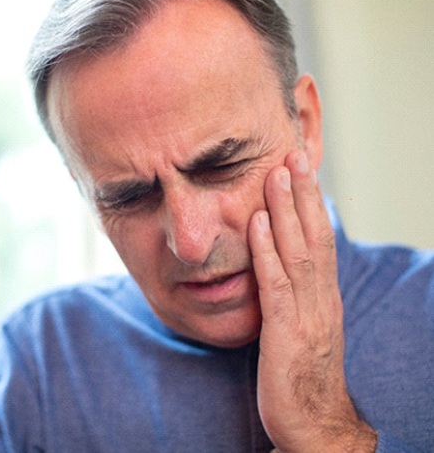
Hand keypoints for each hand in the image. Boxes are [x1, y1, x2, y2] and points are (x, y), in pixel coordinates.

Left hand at [248, 150, 376, 451]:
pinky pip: (275, 285)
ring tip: (276, 174)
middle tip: (293, 154)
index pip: (320, 239)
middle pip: (315, 236)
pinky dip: (265, 251)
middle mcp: (321, 299)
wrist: (314, 424)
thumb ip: (292, 294)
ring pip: (298, 252)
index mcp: (323, 296)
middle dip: (303, 194)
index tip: (300, 168)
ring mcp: (306, 315)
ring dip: (285, 211)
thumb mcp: (301, 326)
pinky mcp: (285, 333)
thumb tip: (274, 263)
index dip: (311, 203)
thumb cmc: (302, 374)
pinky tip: (254, 224)